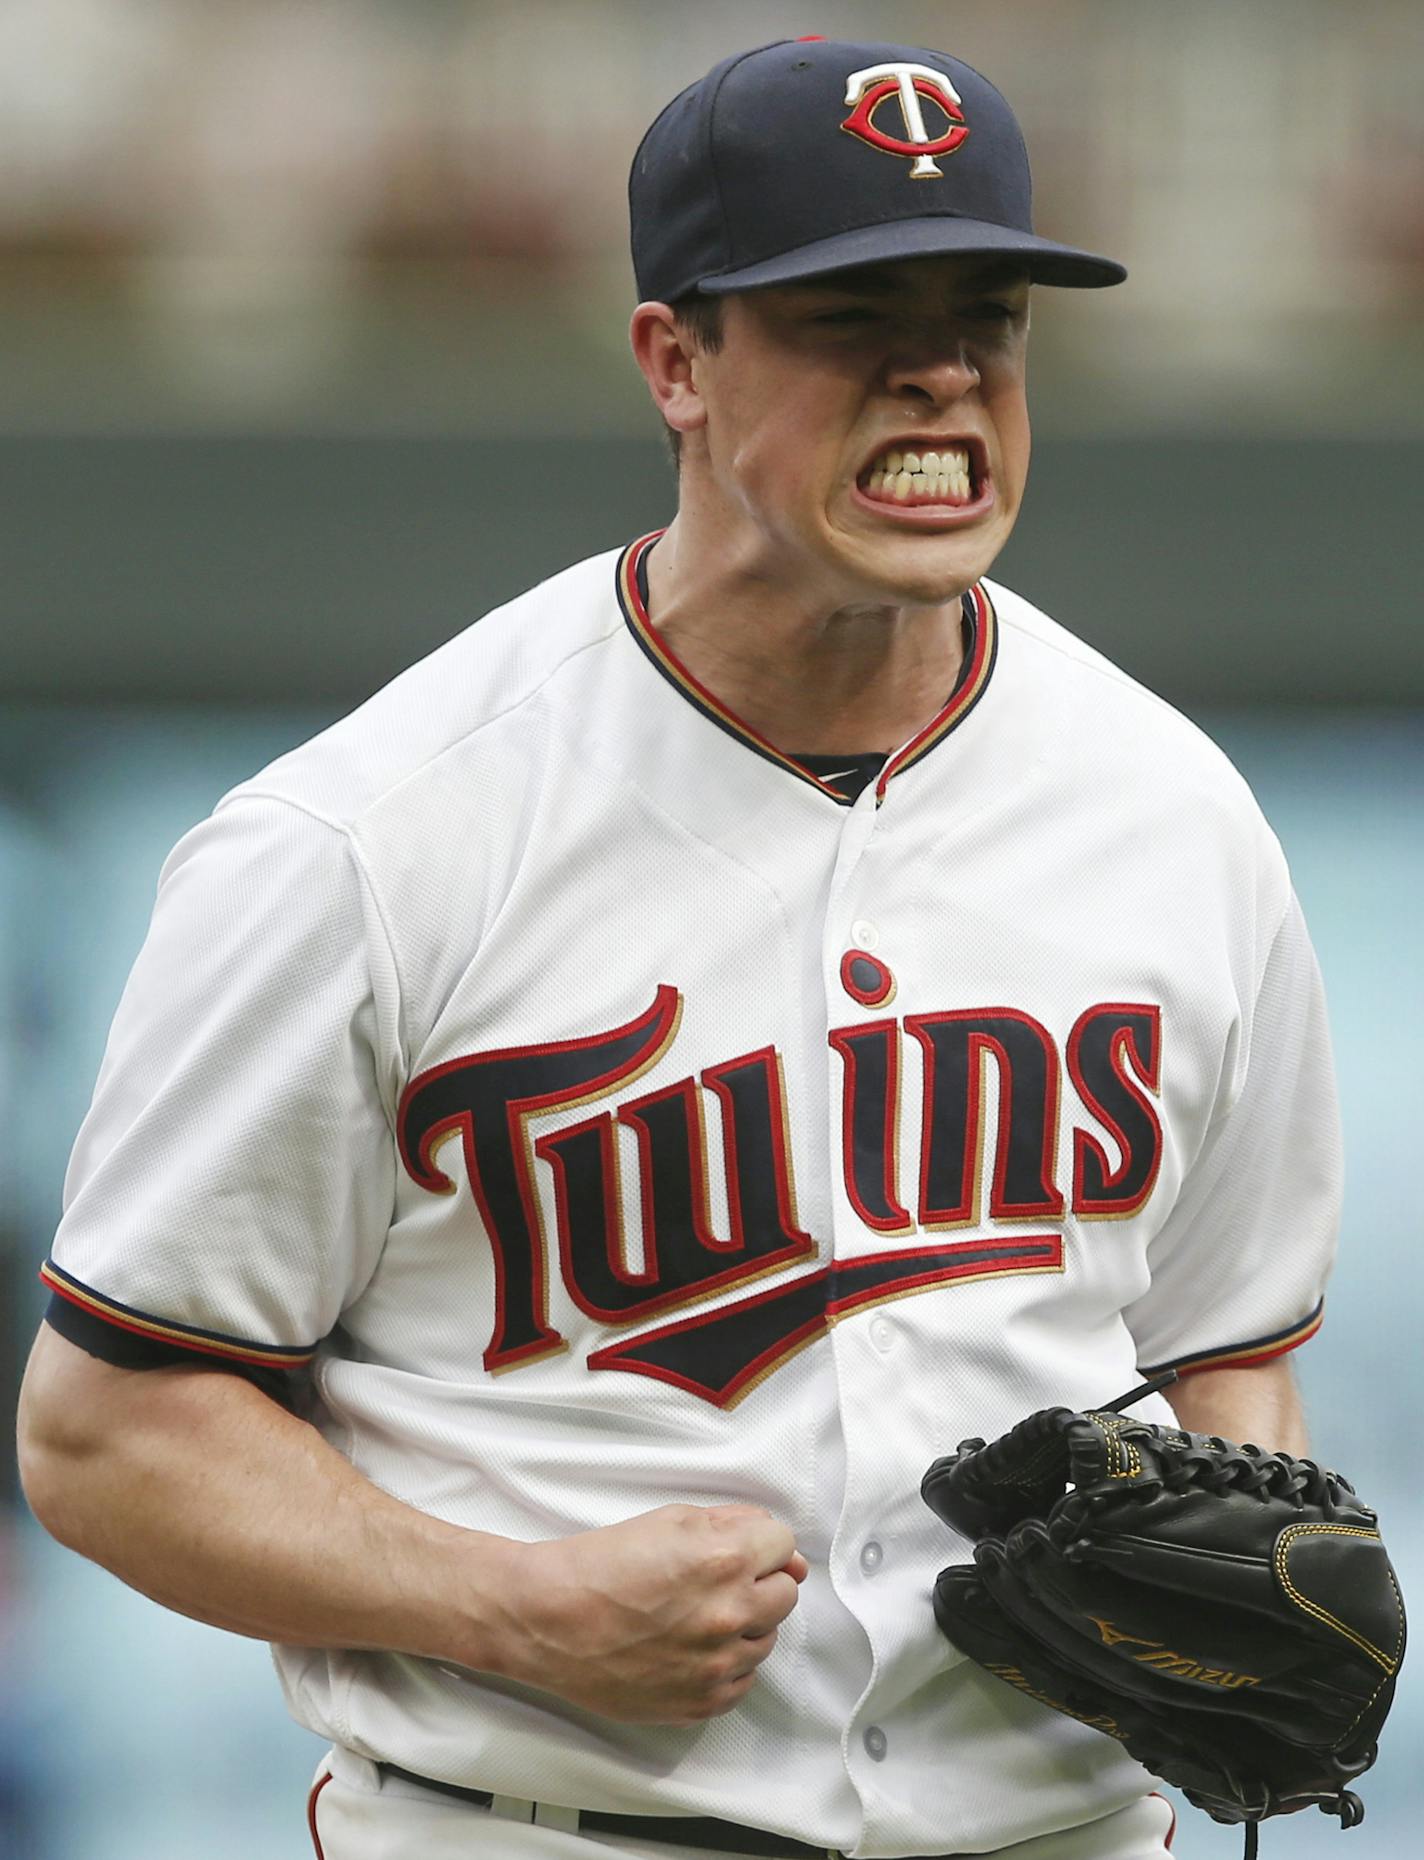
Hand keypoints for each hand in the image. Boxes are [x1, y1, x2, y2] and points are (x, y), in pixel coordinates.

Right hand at [498, 1503, 808, 1724]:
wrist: (549, 1620)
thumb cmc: (602, 1565)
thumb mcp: (670, 1520)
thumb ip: (735, 1525)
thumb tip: (784, 1550)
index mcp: (725, 1560)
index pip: (785, 1545)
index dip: (759, 1543)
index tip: (735, 1549)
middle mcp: (729, 1614)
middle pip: (785, 1594)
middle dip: (757, 1581)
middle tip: (713, 1581)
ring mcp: (717, 1666)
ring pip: (766, 1639)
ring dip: (742, 1625)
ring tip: (692, 1616)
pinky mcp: (702, 1703)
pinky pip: (743, 1681)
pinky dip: (724, 1665)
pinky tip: (688, 1648)